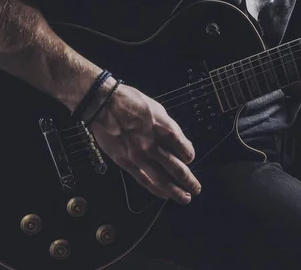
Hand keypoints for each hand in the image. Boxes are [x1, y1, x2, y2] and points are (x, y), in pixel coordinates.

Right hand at [88, 82, 200, 203]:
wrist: (103, 103)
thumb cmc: (131, 102)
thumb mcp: (158, 110)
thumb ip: (169, 128)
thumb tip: (178, 143)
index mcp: (165, 129)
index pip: (185, 150)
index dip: (190, 156)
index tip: (190, 159)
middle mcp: (154, 145)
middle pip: (177, 169)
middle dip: (189, 181)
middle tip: (196, 189)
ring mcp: (139, 156)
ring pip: (162, 179)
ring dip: (175, 191)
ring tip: (185, 198)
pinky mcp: (125, 162)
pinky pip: (144, 180)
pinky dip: (156, 190)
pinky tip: (165, 195)